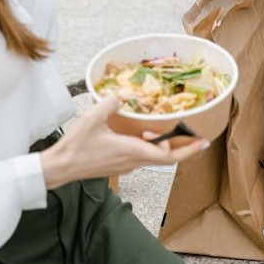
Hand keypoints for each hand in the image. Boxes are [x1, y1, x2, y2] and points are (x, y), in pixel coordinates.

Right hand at [40, 95, 207, 189]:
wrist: (59, 168)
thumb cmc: (75, 147)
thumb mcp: (92, 118)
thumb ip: (110, 103)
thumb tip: (120, 95)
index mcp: (133, 151)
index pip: (169, 156)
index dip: (189, 150)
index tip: (203, 142)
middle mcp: (133, 161)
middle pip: (166, 158)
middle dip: (180, 146)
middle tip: (191, 134)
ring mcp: (126, 166)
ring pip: (153, 158)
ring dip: (162, 146)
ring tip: (162, 131)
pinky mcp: (118, 166)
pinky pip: (141, 157)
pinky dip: (149, 147)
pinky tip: (141, 135)